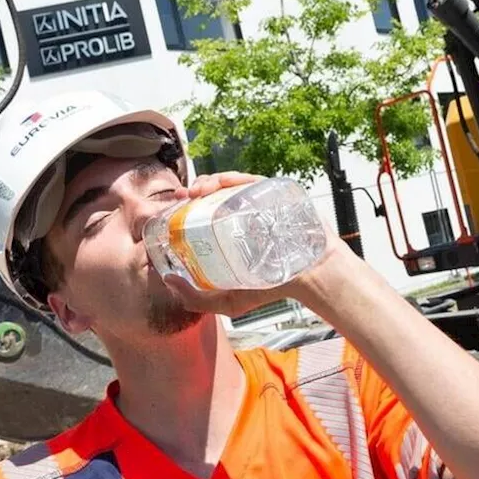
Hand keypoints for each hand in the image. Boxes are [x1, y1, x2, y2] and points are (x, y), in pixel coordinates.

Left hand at [162, 170, 353, 316]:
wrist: (310, 276)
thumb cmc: (272, 288)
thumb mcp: (229, 300)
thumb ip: (197, 298)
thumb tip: (168, 281)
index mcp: (230, 231)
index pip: (204, 212)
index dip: (186, 206)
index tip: (172, 207)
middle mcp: (242, 214)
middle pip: (213, 193)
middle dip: (195, 190)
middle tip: (183, 198)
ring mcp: (258, 202)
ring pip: (228, 183)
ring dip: (209, 181)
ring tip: (197, 191)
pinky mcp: (273, 192)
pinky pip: (250, 180)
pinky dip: (232, 178)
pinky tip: (218, 185)